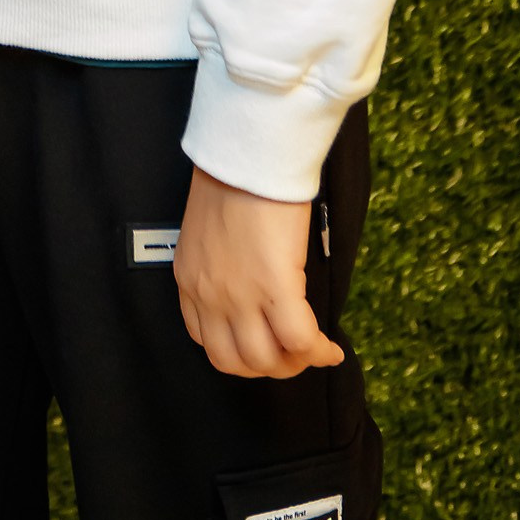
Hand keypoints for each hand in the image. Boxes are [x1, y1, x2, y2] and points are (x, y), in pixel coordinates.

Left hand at [174, 167, 343, 379]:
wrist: (246, 153)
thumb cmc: (233, 180)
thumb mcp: (211, 235)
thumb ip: (223, 269)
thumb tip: (253, 291)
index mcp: (189, 280)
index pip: (208, 342)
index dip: (242, 354)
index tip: (265, 347)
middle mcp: (208, 294)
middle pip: (236, 362)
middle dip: (269, 366)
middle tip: (292, 353)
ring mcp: (239, 294)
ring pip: (267, 361)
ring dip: (294, 363)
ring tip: (312, 348)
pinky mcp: (274, 285)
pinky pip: (299, 340)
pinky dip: (318, 351)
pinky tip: (330, 347)